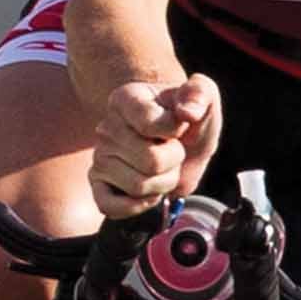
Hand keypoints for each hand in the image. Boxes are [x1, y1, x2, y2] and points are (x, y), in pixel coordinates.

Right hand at [90, 75, 219, 217]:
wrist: (178, 138)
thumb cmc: (187, 117)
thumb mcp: (203, 96)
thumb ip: (200, 92)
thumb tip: (187, 112)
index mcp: (126, 99)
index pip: (150, 124)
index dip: (175, 131)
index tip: (177, 125)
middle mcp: (106, 128)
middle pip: (150, 162)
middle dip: (174, 161)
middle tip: (172, 150)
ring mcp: (100, 156)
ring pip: (138, 187)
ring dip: (163, 183)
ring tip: (162, 166)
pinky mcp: (98, 183)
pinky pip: (109, 206)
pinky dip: (137, 206)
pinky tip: (149, 192)